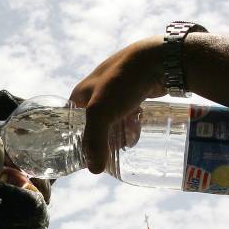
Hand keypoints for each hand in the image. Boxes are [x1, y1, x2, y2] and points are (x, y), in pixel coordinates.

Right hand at [70, 36, 165, 172]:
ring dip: (118, 133)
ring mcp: (116, 90)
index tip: (86, 156)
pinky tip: (138, 131)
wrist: (157, 59)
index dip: (76, 139)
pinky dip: (132, 123)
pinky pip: (129, 112)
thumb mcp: (101, 112)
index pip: (71, 122)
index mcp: (80, 93)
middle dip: (101, 139)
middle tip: (109, 155)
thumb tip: (94, 170)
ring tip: (126, 146)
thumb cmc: (122, 82)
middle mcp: (96, 90)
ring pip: (113, 118)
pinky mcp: (135, 90)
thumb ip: (95, 141)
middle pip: (93, 123)